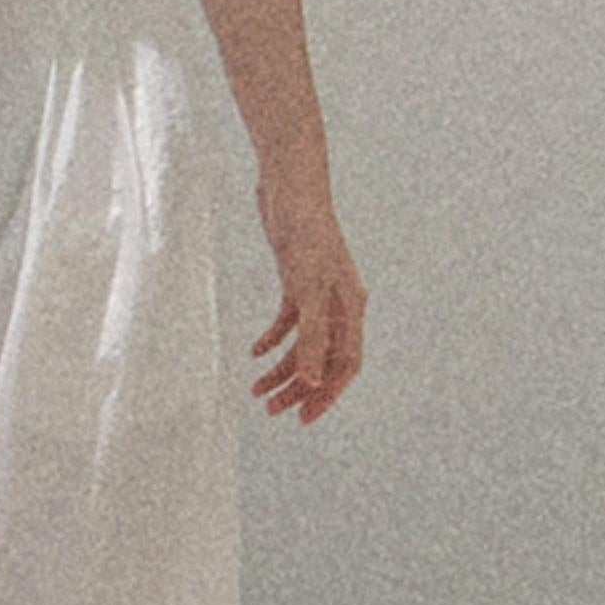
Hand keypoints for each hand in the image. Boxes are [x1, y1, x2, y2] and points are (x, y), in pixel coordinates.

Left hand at [251, 178, 366, 425]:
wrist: (289, 186)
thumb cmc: (305, 231)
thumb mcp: (306, 287)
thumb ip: (313, 335)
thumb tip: (315, 382)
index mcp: (351, 307)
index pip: (346, 364)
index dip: (327, 394)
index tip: (304, 418)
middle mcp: (339, 304)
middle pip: (324, 359)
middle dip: (299, 387)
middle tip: (271, 411)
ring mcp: (318, 293)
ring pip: (305, 344)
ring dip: (282, 368)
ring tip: (256, 390)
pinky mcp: (297, 281)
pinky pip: (289, 321)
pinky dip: (272, 339)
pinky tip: (253, 352)